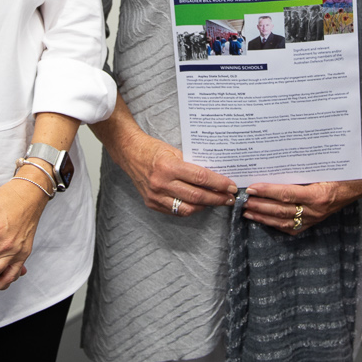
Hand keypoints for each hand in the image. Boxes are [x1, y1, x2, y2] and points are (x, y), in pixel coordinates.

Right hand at [112, 127, 236, 217]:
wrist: (130, 154)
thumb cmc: (154, 150)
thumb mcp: (175, 151)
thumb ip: (192, 165)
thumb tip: (216, 177)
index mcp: (168, 167)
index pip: (200, 178)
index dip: (219, 184)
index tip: (231, 187)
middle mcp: (161, 183)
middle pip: (196, 196)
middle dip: (217, 198)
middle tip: (229, 198)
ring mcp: (155, 196)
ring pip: (187, 208)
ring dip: (205, 206)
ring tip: (217, 202)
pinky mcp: (152, 203)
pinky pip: (176, 211)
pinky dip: (191, 208)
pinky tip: (200, 204)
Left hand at [247, 169, 361, 237]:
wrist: (361, 183)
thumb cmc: (343, 171)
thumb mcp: (323, 166)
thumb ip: (302, 168)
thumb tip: (276, 164)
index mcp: (318, 195)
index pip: (286, 194)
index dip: (267, 192)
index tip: (252, 188)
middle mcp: (315, 210)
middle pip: (281, 210)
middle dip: (259, 206)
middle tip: (242, 201)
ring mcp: (315, 218)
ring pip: (284, 221)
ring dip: (264, 217)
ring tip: (247, 212)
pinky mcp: (315, 222)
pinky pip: (292, 227)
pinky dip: (276, 225)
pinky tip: (264, 220)